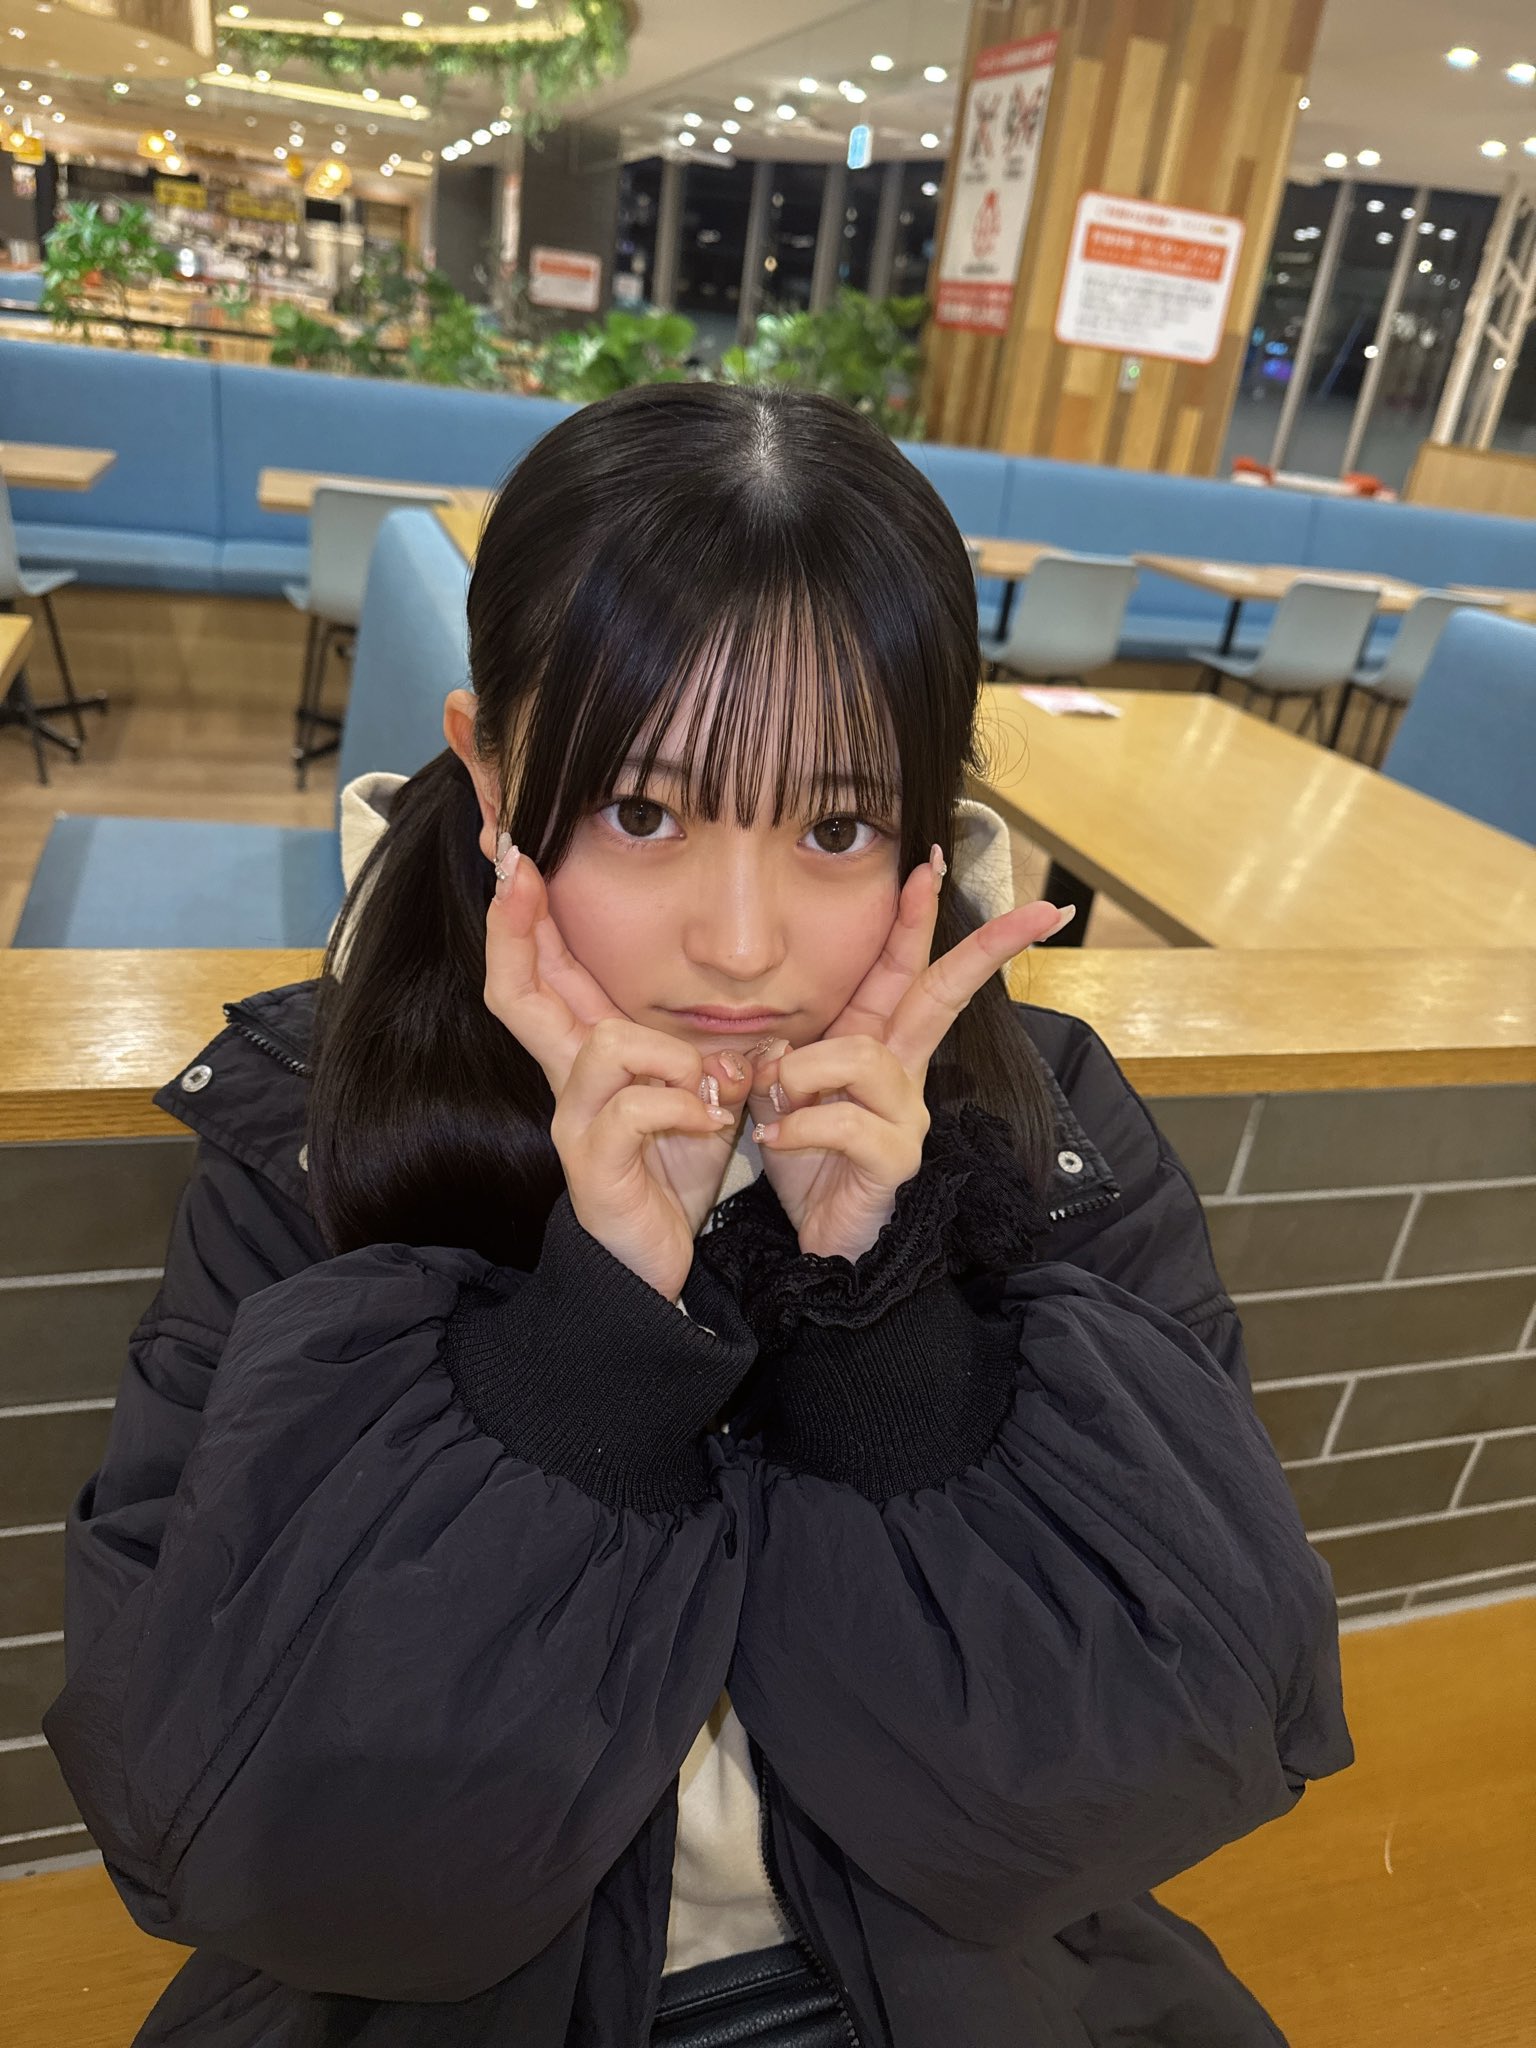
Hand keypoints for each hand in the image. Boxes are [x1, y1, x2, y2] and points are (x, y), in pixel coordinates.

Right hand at [483, 846, 755, 1300]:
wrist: (659, 1265)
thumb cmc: (676, 1172)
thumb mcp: (700, 1094)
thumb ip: (709, 1051)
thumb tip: (749, 1020)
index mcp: (588, 1058)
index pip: (536, 978)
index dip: (519, 921)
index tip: (518, 859)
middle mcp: (567, 1085)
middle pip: (515, 993)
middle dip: (513, 928)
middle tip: (515, 871)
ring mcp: (575, 1124)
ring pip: (603, 1047)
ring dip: (671, 1056)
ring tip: (714, 1085)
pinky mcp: (593, 1166)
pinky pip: (634, 1109)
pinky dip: (684, 1108)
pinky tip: (714, 1124)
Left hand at [745, 850, 1072, 1261]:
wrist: (812, 1243)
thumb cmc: (801, 1162)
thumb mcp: (777, 1095)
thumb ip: (779, 1056)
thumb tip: (776, 1043)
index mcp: (877, 1044)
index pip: (904, 970)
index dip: (915, 917)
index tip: (930, 861)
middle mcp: (904, 1073)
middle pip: (947, 995)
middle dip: (991, 947)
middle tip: (1042, 909)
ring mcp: (909, 1115)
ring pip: (863, 1058)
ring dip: (804, 1075)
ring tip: (774, 1104)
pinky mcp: (897, 1159)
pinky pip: (847, 1122)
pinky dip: (799, 1128)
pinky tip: (776, 1142)